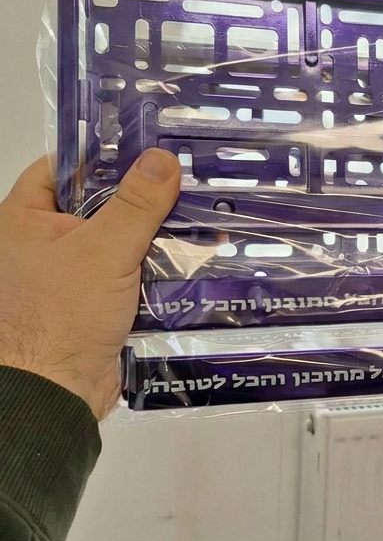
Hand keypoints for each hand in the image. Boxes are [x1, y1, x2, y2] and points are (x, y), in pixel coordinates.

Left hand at [0, 150, 180, 418]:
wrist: (56, 392)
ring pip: (117, 242)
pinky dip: (155, 268)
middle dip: (140, 197)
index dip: (100, 156)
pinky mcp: (94, 305)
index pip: (59, 169)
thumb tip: (162, 157)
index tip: (146, 148)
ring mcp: (69, 277)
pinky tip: (194, 256)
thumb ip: (136, 203)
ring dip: (153, 235)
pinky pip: (128, 275)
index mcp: (23, 221)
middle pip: (96, 205)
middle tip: (186, 177)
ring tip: (200, 213)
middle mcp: (41, 245)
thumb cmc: (62, 314)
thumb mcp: (104, 249)